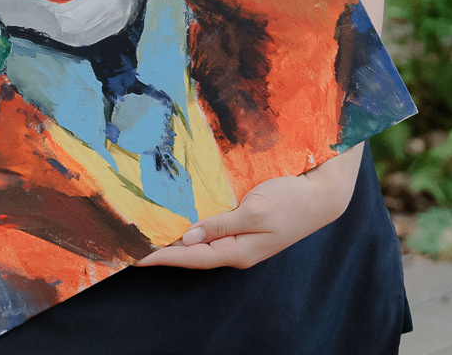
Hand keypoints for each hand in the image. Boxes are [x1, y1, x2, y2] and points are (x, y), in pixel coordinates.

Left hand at [136, 147, 360, 269]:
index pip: (190, 256)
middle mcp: (234, 250)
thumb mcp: (255, 212)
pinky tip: (177, 224)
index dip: (161, 255)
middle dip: (161, 251)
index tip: (134, 255)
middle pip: (190, 254)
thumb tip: (187, 237)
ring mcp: (239, 240)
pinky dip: (190, 230)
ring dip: (173, 241)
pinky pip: (209, 232)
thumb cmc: (290, 202)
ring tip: (146, 237)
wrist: (320, 195)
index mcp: (237, 251)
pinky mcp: (242, 227)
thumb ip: (220, 225)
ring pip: (198, 244)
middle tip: (131, 246)